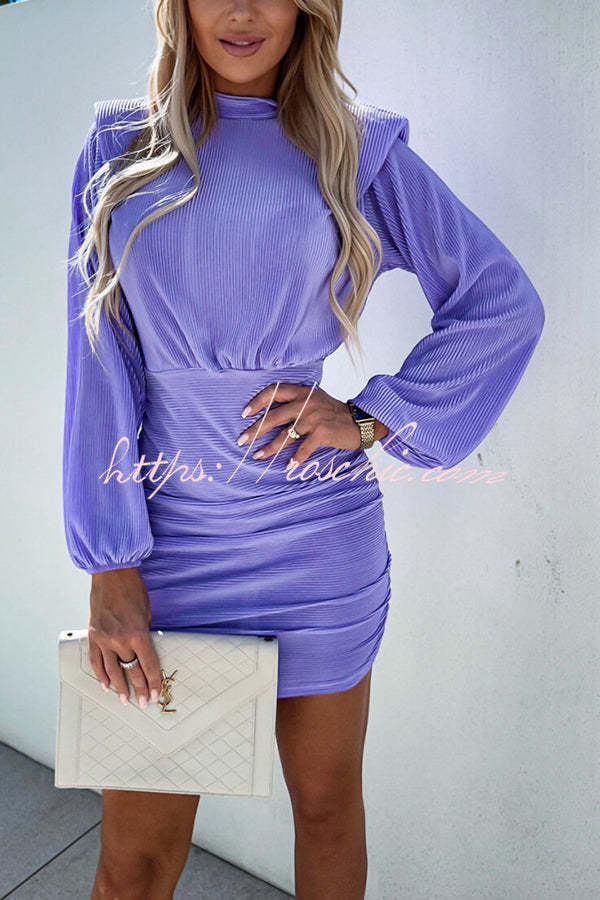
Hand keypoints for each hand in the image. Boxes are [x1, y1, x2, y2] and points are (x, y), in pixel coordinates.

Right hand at [88, 568, 162, 707]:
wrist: (112, 575)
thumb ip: (143, 634)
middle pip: (131, 670)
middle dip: (139, 688)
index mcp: (138, 634)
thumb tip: (143, 651)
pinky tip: (106, 684)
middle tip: (143, 702)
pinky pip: (96, 660)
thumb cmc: (133, 590)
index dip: (153, 681)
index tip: (155, 693)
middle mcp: (120, 639)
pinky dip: (101, 674)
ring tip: (124, 699)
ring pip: (112, 670)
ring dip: (119, 686)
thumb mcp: (146, 613)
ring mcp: (104, 639)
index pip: (148, 665)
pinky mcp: (93, 635)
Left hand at [237, 382, 365, 467]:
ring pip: (285, 435)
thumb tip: (269, 415)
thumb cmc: (333, 413)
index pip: (274, 391)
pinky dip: (295, 459)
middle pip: (274, 416)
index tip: (244, 414)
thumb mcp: (315, 399)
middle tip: (242, 440)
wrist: (361, 421)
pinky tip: (288, 466)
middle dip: (255, 430)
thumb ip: (296, 401)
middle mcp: (307, 402)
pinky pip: (304, 448)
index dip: (257, 402)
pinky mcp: (323, 432)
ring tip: (257, 456)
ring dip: (269, 448)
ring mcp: (315, 417)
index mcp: (302, 391)